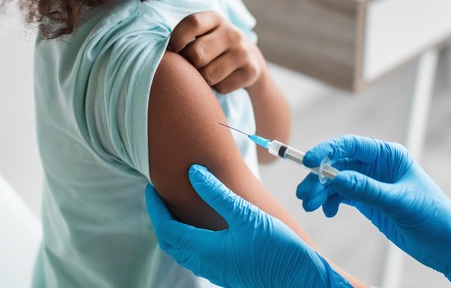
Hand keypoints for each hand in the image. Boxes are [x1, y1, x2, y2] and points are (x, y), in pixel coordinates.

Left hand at [145, 165, 351, 287]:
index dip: (155, 207)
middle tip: (160, 196)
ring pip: (183, 250)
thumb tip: (193, 173)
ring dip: (174, 229)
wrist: (300, 280)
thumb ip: (219, 194)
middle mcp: (205, 263)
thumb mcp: (247, 216)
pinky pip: (197, 255)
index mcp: (205, 249)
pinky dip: (189, 238)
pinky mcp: (228, 272)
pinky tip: (203, 226)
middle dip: (161, 219)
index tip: (151, 187)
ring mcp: (216, 270)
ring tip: (177, 208)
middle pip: (171, 242)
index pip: (167, 227)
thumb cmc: (277, 249)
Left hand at [169, 11, 263, 93]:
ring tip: (208, 72)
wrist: (249, 58)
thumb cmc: (212, 46)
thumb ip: (184, 36)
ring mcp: (243, 52)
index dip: (177, 39)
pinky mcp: (251, 71)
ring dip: (203, 79)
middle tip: (193, 65)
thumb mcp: (202, 33)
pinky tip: (223, 79)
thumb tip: (158, 52)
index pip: (192, 23)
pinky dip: (218, 88)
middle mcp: (232, 32)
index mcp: (214, 18)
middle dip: (190, 64)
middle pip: (197, 54)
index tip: (173, 50)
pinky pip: (222, 87)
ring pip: (208, 75)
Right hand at [296, 136, 450, 287]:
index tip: (308, 162)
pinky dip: (330, 202)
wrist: (447, 245)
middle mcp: (378, 166)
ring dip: (321, 191)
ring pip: (337, 181)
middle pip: (339, 163)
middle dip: (318, 176)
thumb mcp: (399, 203)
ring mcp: (372, 183)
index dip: (327, 151)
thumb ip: (367, 190)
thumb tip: (337, 178)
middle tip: (304, 194)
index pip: (351, 146)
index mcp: (389, 156)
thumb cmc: (433, 218)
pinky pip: (342, 195)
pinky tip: (327, 211)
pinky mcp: (369, 201)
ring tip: (310, 206)